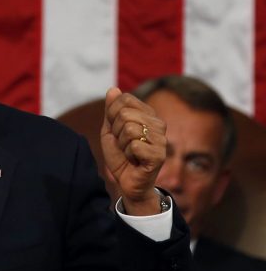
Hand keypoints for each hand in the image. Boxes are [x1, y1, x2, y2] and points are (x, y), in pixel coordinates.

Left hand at [100, 87, 166, 215]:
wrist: (126, 181)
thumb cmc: (120, 155)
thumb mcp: (110, 129)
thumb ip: (111, 110)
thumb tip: (113, 89)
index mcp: (147, 114)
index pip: (124, 99)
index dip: (112, 115)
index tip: (116, 129)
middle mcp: (158, 123)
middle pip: (124, 115)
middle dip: (116, 132)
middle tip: (123, 144)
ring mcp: (161, 139)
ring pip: (129, 129)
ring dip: (122, 144)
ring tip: (129, 152)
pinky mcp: (159, 155)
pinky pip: (134, 146)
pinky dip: (128, 154)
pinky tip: (135, 160)